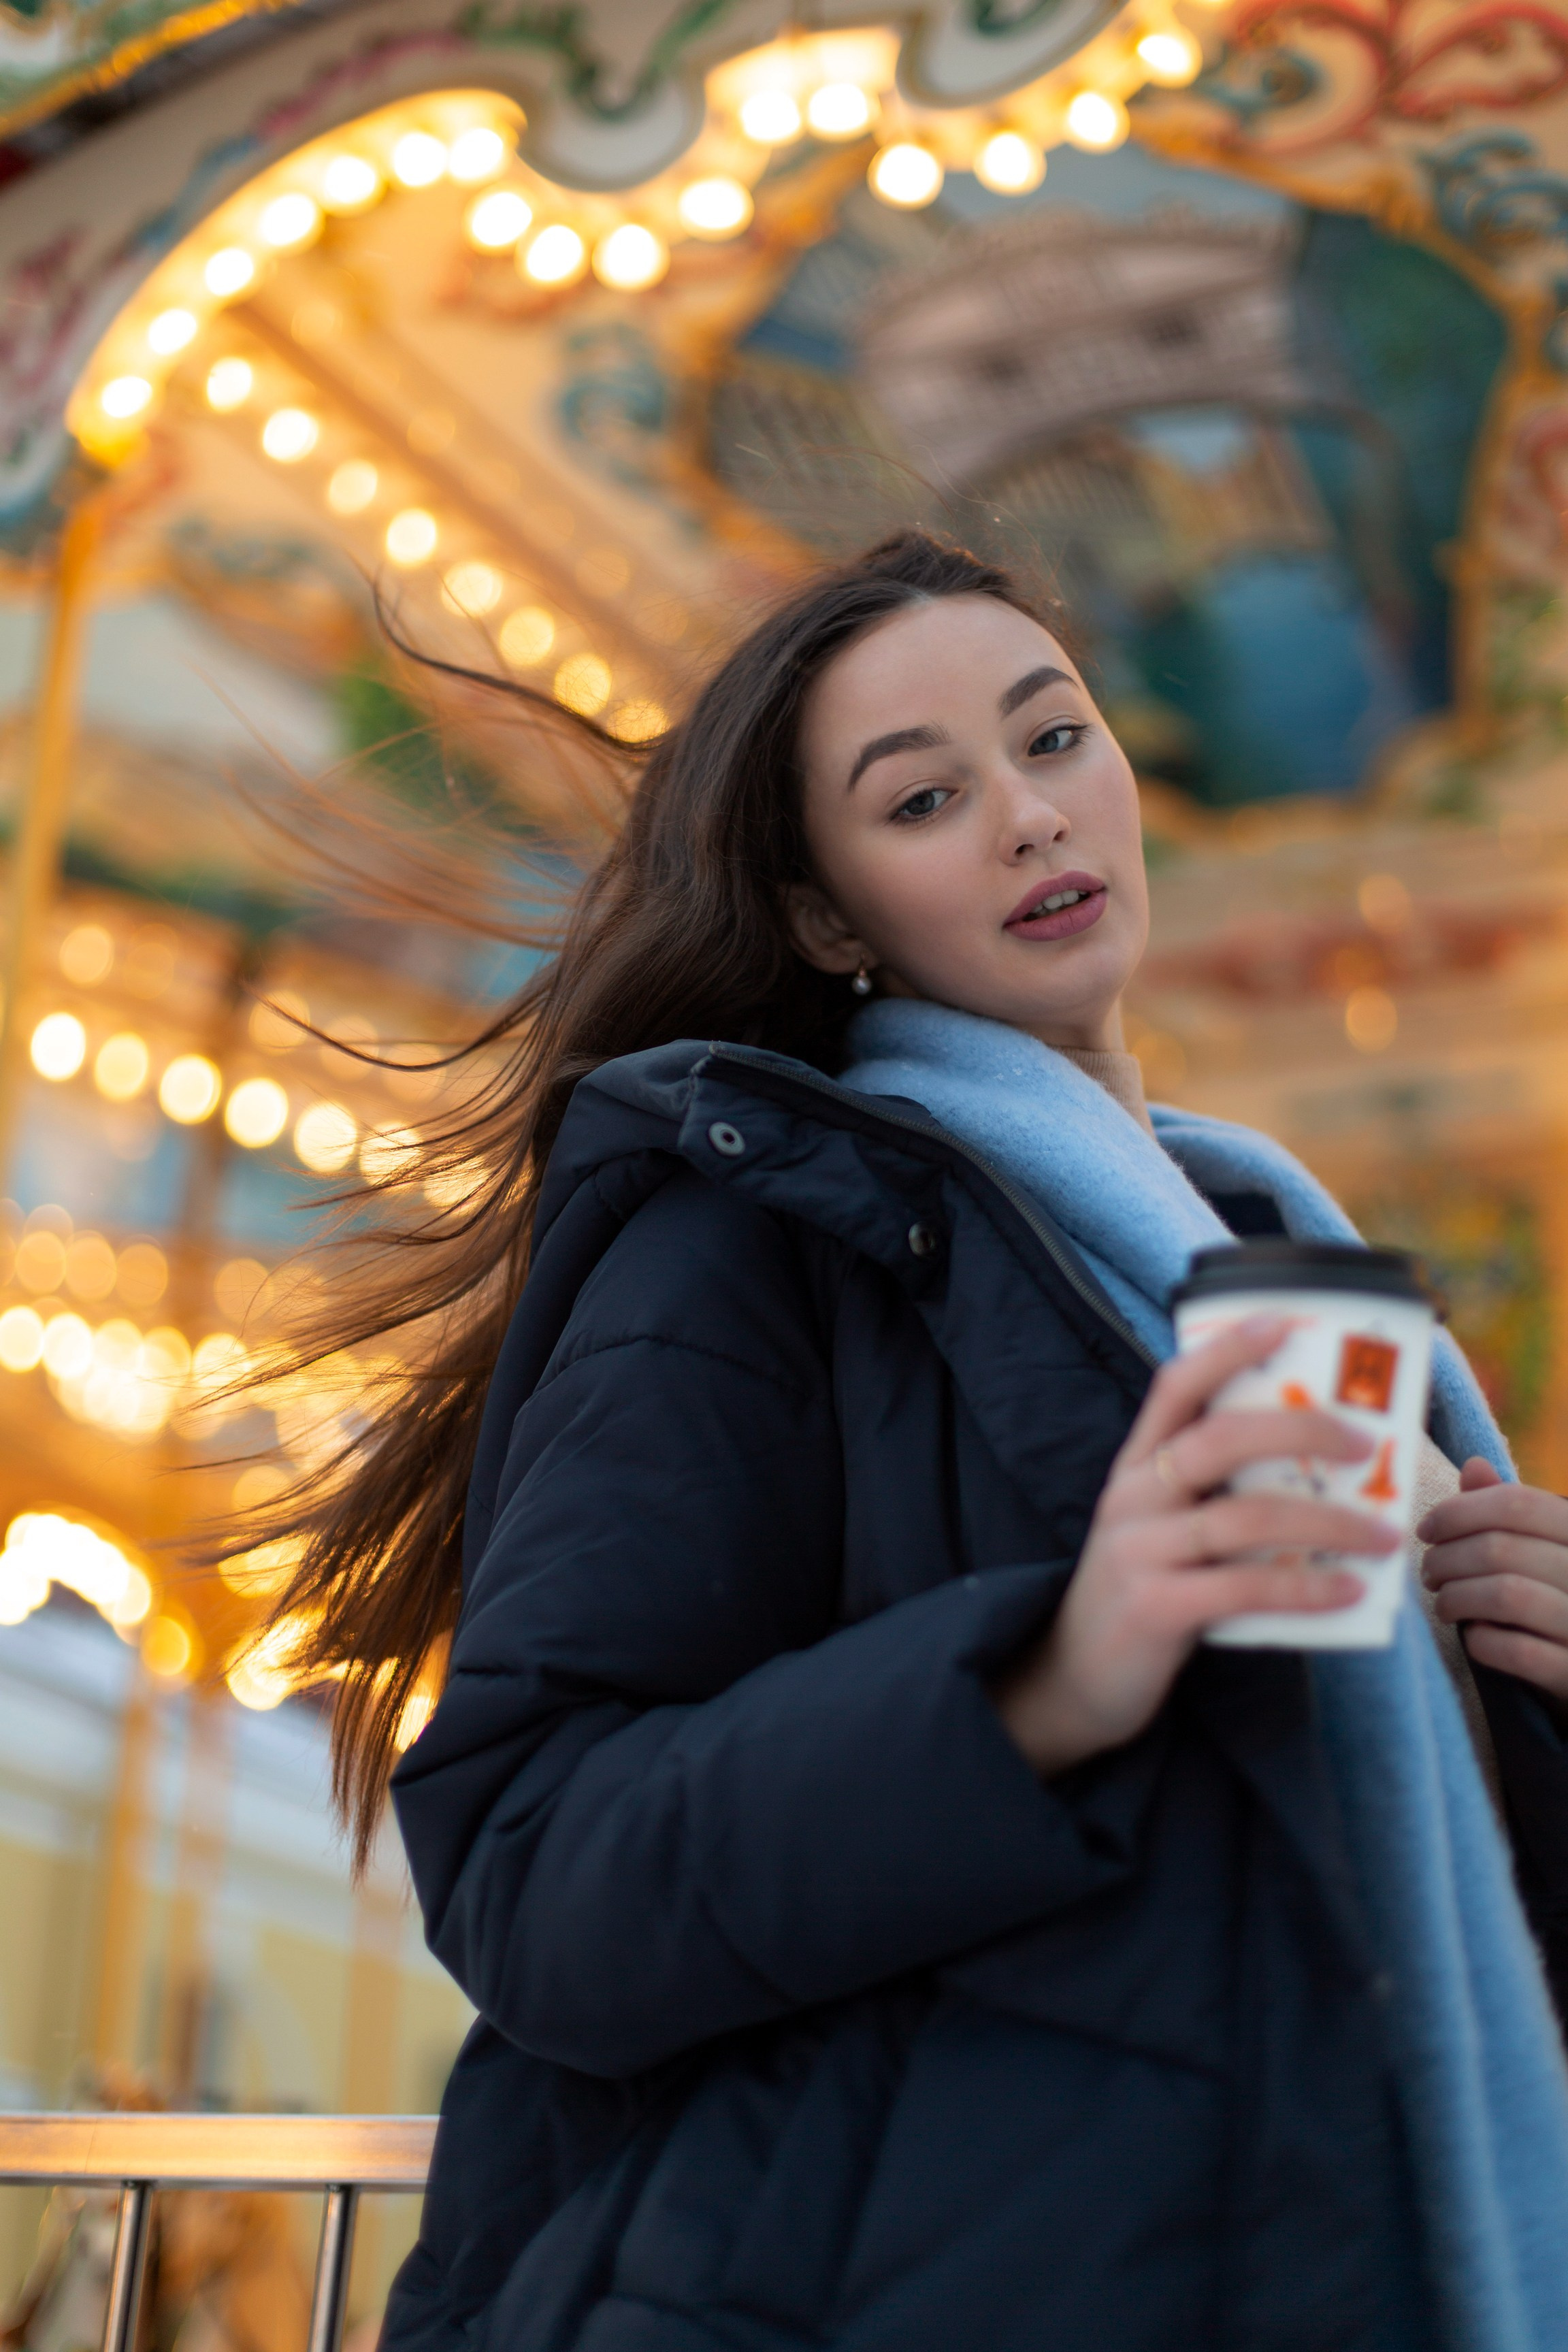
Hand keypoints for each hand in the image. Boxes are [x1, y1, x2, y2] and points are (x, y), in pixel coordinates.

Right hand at [994, 1314, 1399, 1775]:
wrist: (1072, 1681)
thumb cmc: (1140, 1593)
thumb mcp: (1162, 1529)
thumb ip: (1216, 1495)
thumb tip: (1323, 1474)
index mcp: (1136, 1467)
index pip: (1176, 1386)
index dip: (1228, 1349)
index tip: (1285, 1323)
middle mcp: (1132, 1498)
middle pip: (1219, 1440)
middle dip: (1301, 1430)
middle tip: (1365, 1444)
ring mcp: (1139, 1552)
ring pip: (1245, 1517)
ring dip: (1328, 1522)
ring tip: (1384, 1536)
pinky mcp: (1154, 1609)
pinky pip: (1243, 1587)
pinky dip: (1305, 1586)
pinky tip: (1348, 1590)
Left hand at [1418, 1458, 1567, 1700]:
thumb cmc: (1556, 1599)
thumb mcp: (1540, 1550)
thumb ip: (1509, 1512)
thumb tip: (1474, 1466)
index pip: (1517, 1502)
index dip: (1459, 1511)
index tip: (1427, 1530)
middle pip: (1500, 1548)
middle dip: (1446, 1558)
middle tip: (1428, 1573)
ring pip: (1505, 1594)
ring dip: (1457, 1597)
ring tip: (1444, 1603)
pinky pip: (1517, 1651)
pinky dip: (1483, 1642)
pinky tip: (1475, 1638)